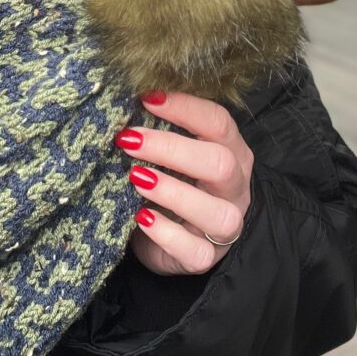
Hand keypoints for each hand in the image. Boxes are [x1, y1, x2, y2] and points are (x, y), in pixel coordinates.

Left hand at [115, 91, 253, 275]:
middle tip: (128, 140)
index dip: (184, 108)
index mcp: (231, 150)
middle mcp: (234, 187)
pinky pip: (194, 251)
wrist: (178, 235)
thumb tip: (121, 102)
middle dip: (171, 149)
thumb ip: (159, 130)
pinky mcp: (205, 257)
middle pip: (220, 164)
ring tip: (136, 178)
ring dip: (172, 192)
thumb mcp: (172, 153)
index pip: (219, 122)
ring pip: (215, 212)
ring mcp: (225, 225)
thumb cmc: (173, 180)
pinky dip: (166, 234)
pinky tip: (142, 218)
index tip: (145, 97)